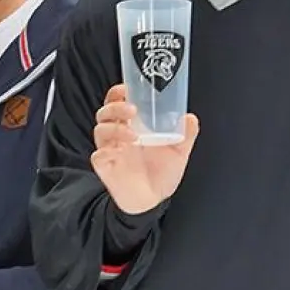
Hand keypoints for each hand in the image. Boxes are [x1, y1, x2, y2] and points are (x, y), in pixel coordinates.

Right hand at [90, 84, 199, 214]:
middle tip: (131, 109)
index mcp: (131, 126)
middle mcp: (117, 136)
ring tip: (133, 135)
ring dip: (114, 128)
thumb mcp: (178, 152)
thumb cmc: (160, 174)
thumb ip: (185, 135)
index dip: (118, 93)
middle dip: (115, 107)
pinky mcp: (105, 166)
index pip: (117, 103)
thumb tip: (190, 117)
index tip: (127, 88)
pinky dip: (107, 150)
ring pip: (100, 130)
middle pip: (105, 113)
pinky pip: (98, 155)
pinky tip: (121, 152)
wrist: (152, 201)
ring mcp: (109, 150)